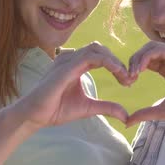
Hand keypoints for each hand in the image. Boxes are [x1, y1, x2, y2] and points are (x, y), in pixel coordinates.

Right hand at [11, 42, 132, 132]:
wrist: (35, 116)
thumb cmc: (56, 109)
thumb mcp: (88, 107)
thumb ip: (107, 107)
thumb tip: (126, 116)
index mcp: (76, 64)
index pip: (101, 56)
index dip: (117, 66)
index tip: (128, 81)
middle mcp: (71, 58)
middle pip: (101, 49)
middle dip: (118, 62)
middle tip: (129, 79)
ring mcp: (67, 60)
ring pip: (97, 49)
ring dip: (114, 61)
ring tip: (125, 77)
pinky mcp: (66, 67)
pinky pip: (90, 57)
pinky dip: (107, 62)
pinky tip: (118, 72)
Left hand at [126, 41, 164, 126]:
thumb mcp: (161, 110)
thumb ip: (144, 114)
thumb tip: (127, 123)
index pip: (146, 60)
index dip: (135, 67)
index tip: (128, 82)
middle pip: (146, 50)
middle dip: (134, 60)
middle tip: (128, 76)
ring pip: (151, 46)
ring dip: (139, 57)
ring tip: (133, 73)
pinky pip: (160, 49)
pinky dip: (147, 56)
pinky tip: (141, 69)